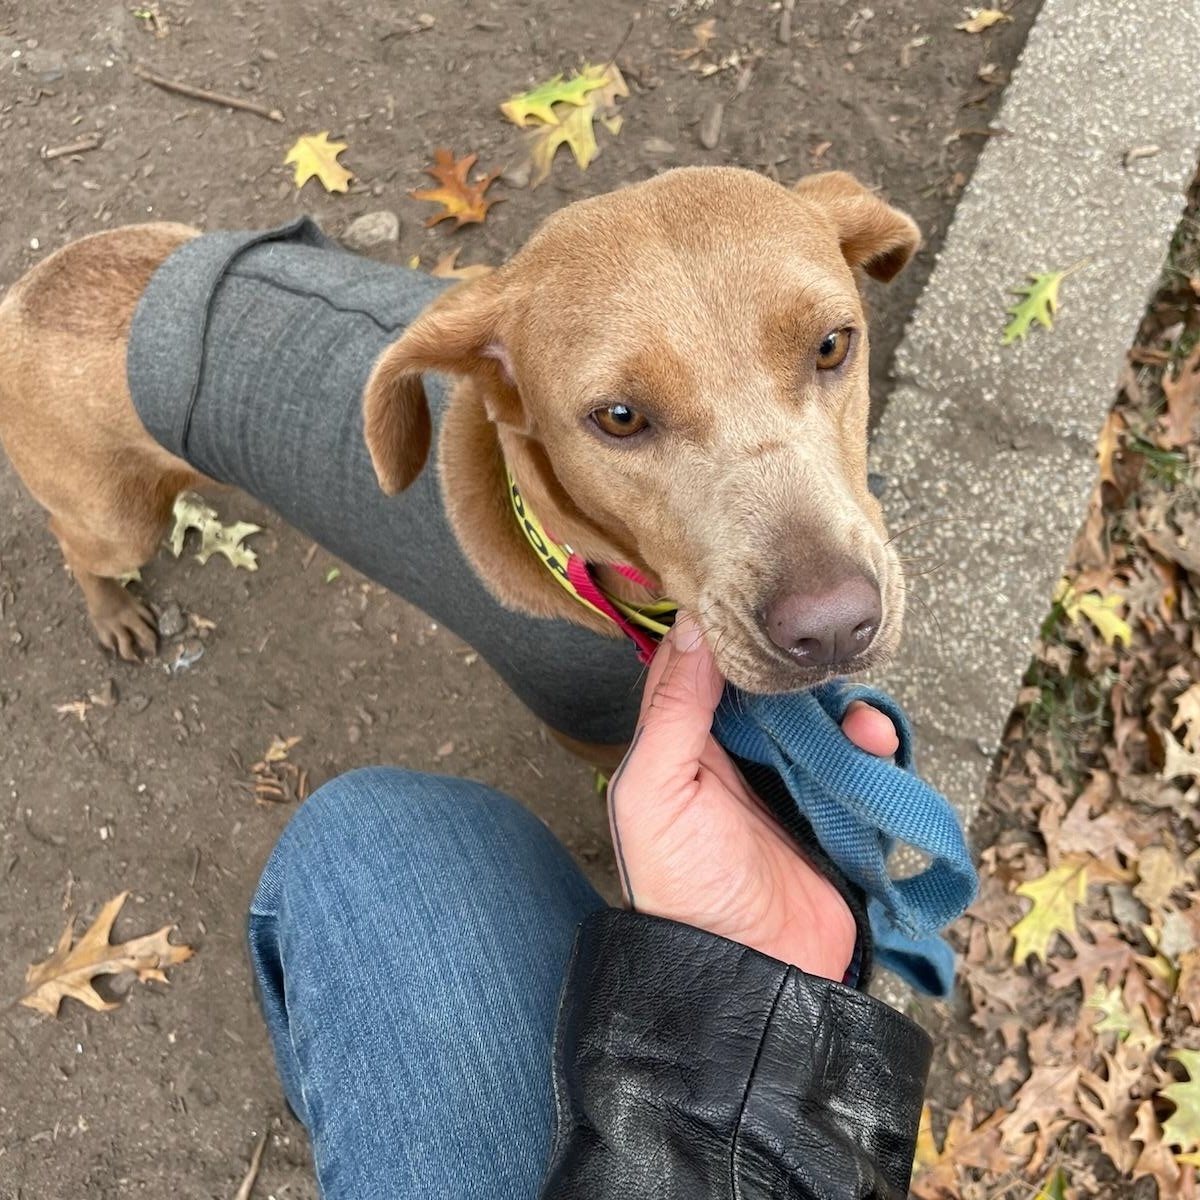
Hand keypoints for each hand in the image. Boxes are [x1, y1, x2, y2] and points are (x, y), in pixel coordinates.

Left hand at [606, 613, 897, 980]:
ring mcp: (787, 779)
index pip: (699, 668)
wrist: (754, 973)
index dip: (721, 631)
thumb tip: (690, 627)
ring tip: (847, 706)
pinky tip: (869, 737)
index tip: (748, 592)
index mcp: (682, 746)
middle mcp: (733, 755)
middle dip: (790, 667)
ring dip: (835, 702)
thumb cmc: (685, 887)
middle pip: (766, 685)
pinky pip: (857, 757)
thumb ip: (672, 710)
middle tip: (810, 649)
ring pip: (816, 714)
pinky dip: (869, 740)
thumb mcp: (656, 791)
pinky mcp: (833, 804)